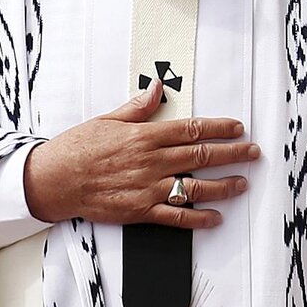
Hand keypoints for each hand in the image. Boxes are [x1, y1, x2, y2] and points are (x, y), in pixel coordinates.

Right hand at [22, 81, 258, 228]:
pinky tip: (216, 218)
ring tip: (243, 183)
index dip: (220, 128)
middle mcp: (151, 161)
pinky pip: (176, 216)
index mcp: (145, 136)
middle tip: (253, 152)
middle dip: (233, 153)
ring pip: (196, 186)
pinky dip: (199, 218)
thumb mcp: (107, 120)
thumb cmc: (77, 148)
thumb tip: (157, 88)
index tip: (238, 128)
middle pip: (202, 155)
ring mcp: (148, 188)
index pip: (193, 129)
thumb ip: (137, 108)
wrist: (53, 180)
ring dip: (224, 185)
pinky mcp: (140, 211)